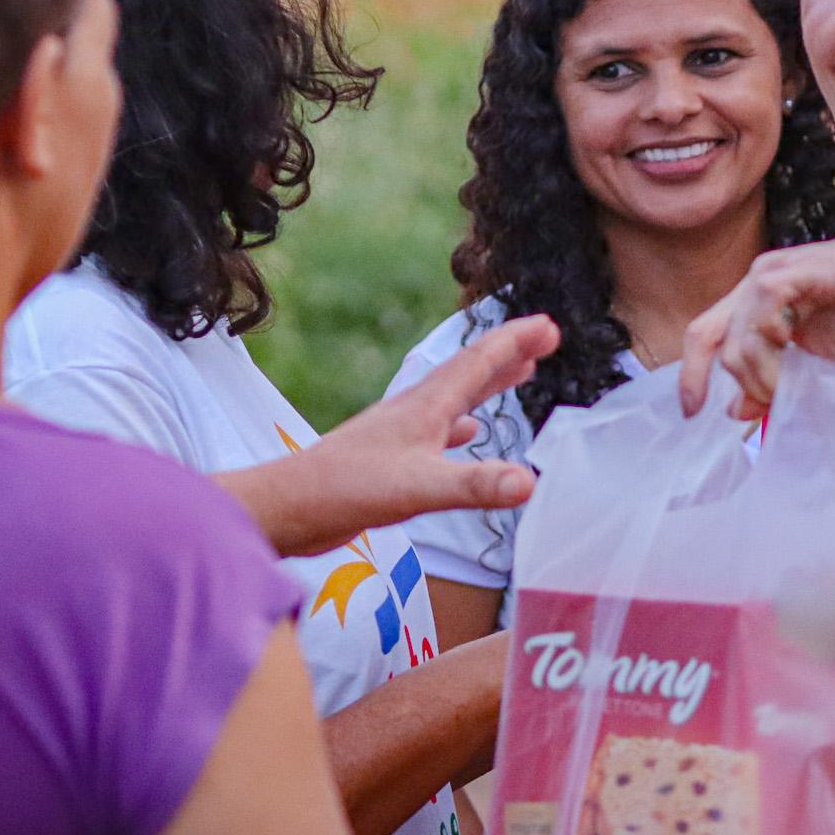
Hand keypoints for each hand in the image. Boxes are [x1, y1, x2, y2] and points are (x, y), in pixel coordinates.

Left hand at [225, 315, 559, 555]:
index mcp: (424, 408)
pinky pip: (438, 431)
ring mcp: (400, 434)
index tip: (549, 326)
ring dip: (488, 384)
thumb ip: (475, 485)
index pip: (478, 364)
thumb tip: (529, 482)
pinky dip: (461, 425)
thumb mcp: (418, 488)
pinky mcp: (389, 459)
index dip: (515, 343)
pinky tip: (468, 432)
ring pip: (456, 399)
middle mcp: (414, 413)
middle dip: (509, 353)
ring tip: (517, 372)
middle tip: (545, 338)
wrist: (285, 508)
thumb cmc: (343, 491)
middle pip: (470, 373)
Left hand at [679, 229, 834, 420]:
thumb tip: (735, 411)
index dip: (691, 374)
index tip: (691, 412)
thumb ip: (774, 381)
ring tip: (790, 382)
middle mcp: (755, 282)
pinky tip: (793, 343)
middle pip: (711, 338)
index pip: (702, 335)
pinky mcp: (800, 269)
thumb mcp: (813, 362)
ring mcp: (774, 272)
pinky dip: (772, 333)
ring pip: (737, 333)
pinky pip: (765, 301)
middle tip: (771, 400)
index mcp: (754, 302)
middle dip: (741, 382)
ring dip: (760, 371)